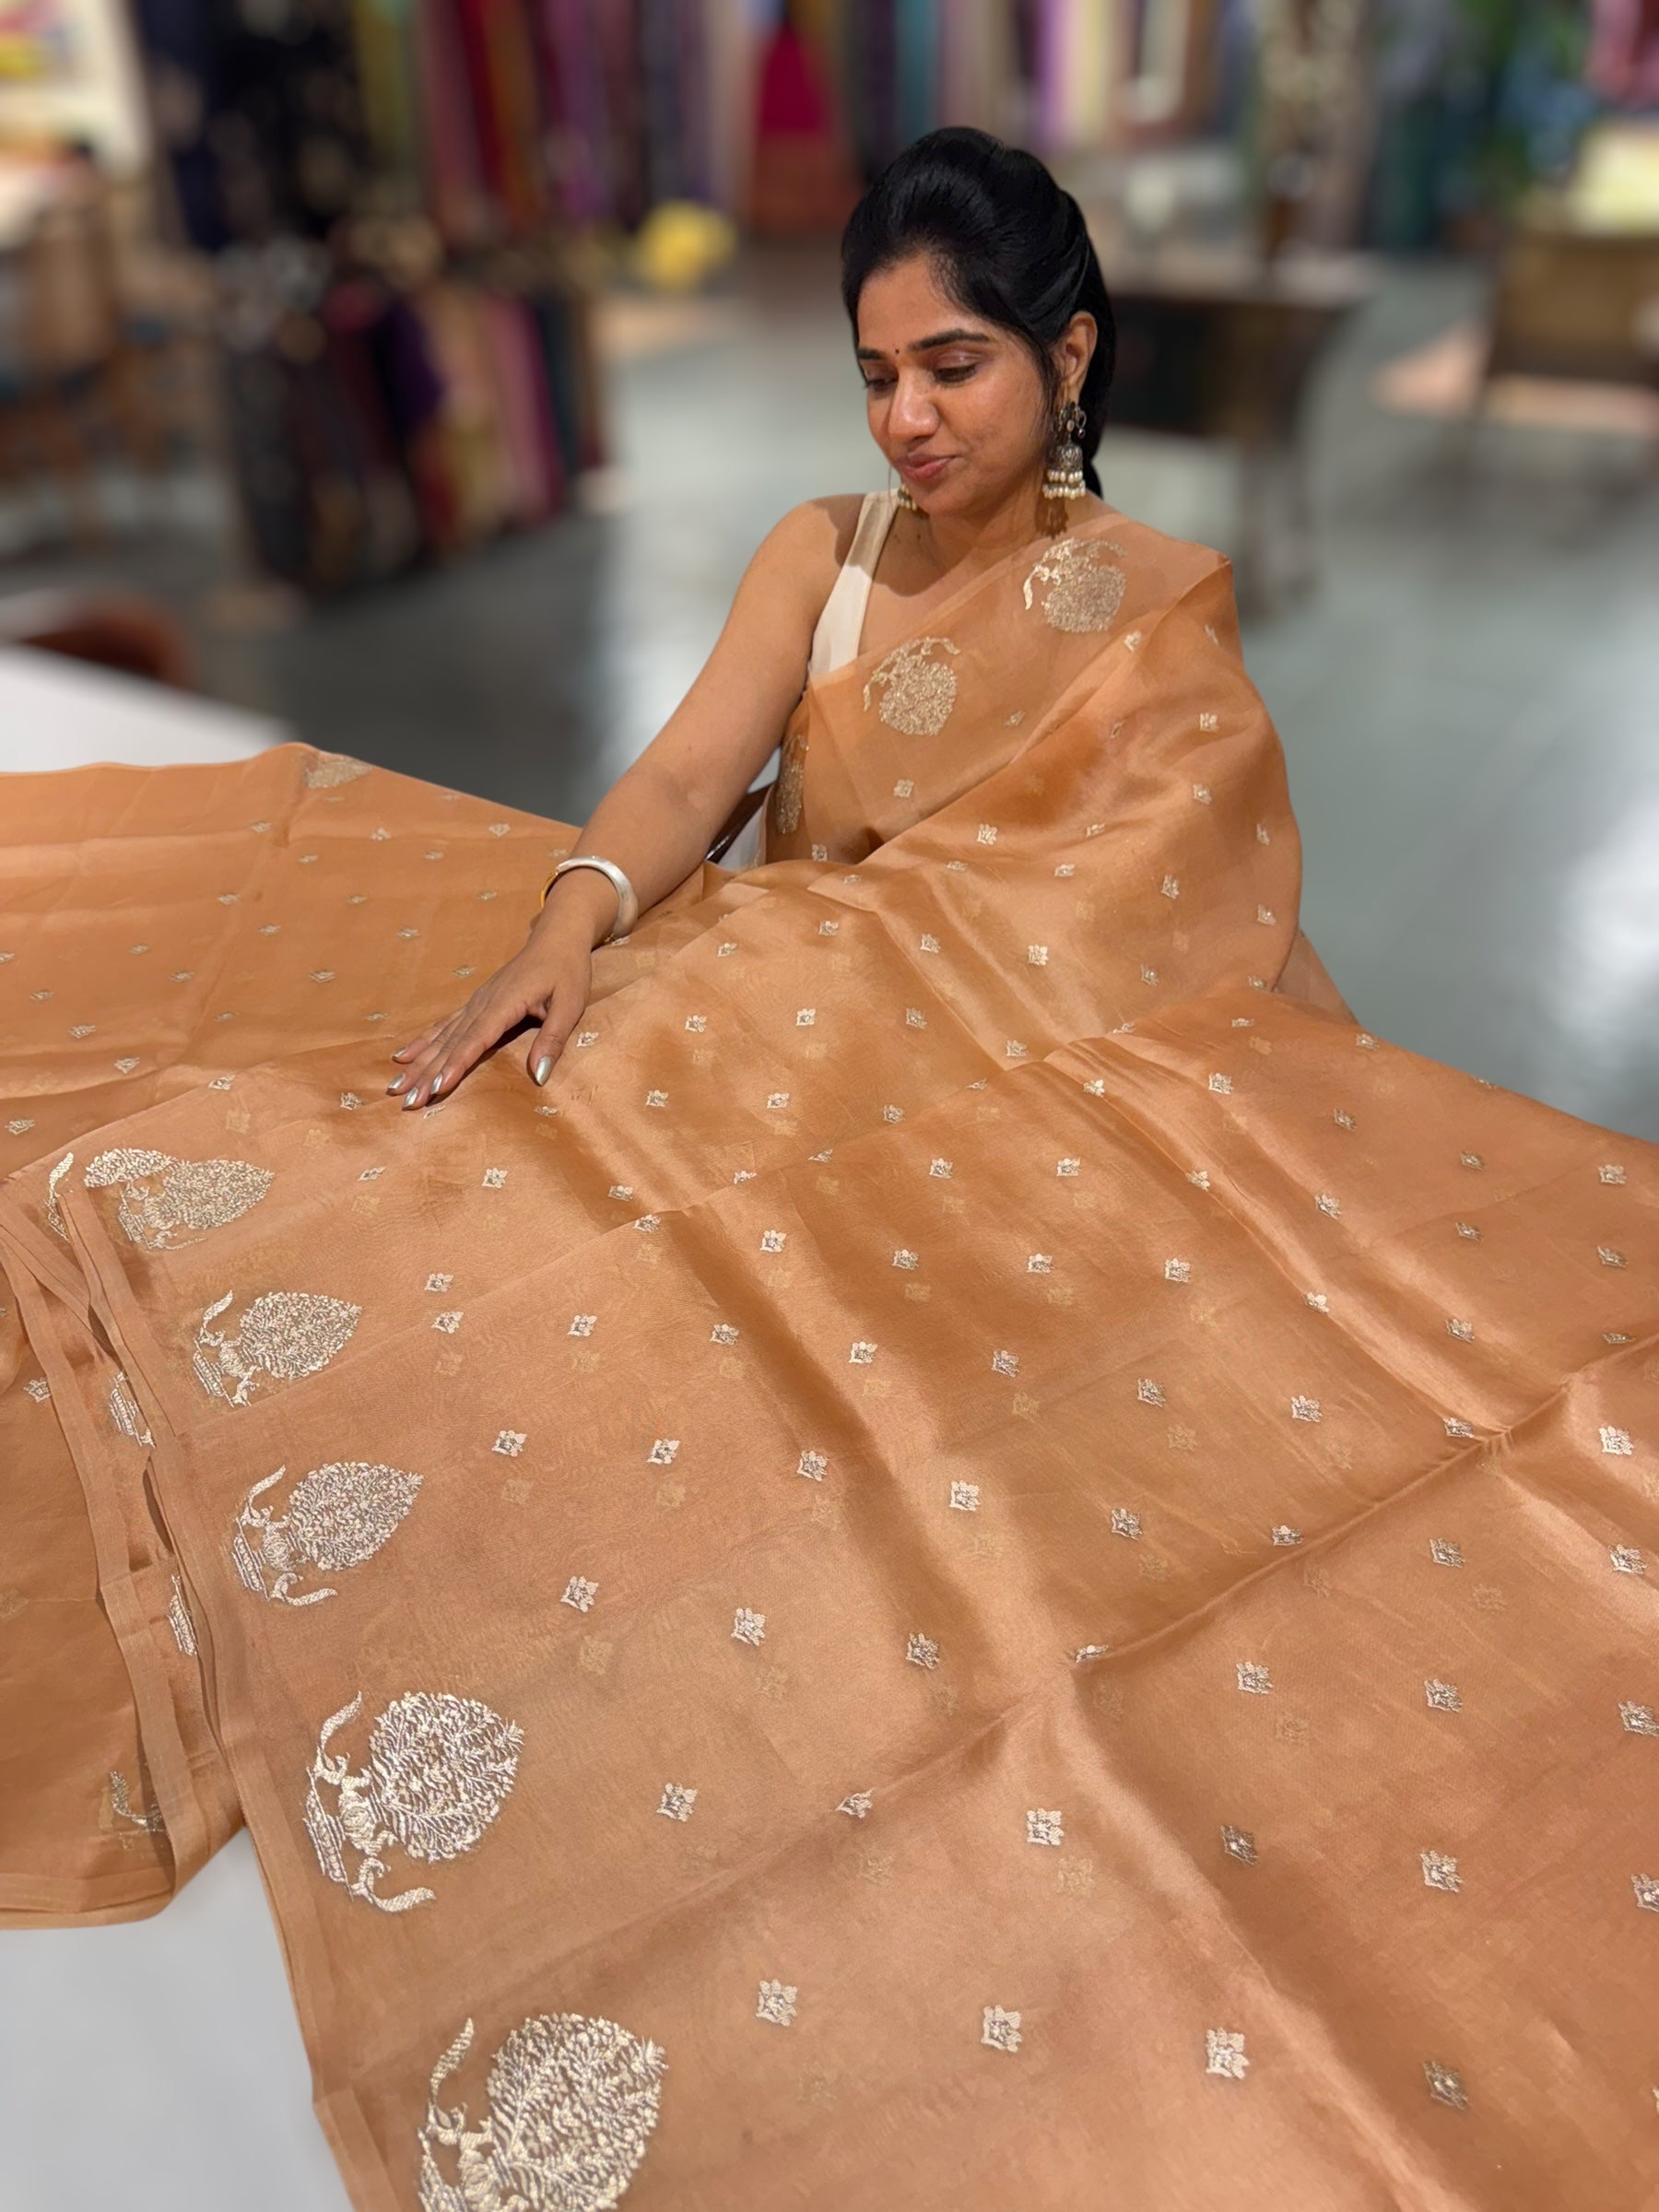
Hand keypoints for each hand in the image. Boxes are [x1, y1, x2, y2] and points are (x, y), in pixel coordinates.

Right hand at [387, 926, 592, 1108]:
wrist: (555, 940)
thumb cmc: (566, 972)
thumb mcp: (570, 1005)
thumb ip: (553, 1039)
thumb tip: (539, 1076)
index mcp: (506, 1003)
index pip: (477, 1039)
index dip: (457, 1064)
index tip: (437, 1087)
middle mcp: (482, 1003)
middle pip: (451, 1043)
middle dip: (427, 1073)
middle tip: (407, 1100)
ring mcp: (475, 1003)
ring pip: (441, 1037)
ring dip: (418, 1063)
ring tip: (396, 1086)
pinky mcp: (474, 1004)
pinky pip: (443, 1026)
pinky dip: (422, 1043)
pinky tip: (403, 1057)